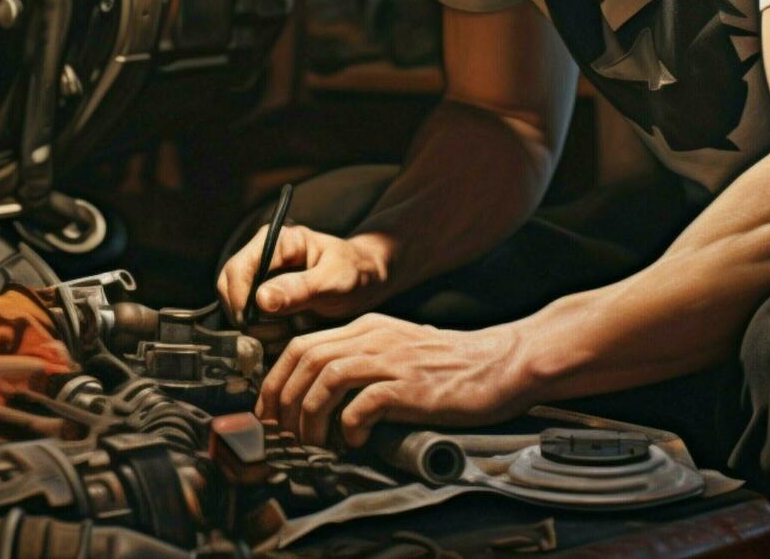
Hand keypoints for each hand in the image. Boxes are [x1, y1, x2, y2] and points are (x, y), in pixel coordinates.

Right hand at [218, 225, 391, 322]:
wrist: (369, 281)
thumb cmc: (355, 272)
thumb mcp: (334, 280)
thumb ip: (300, 288)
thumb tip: (261, 300)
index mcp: (277, 242)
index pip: (237, 269)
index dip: (238, 298)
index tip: (251, 323)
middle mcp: (263, 257)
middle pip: (229, 288)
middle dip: (245, 315)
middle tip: (270, 334)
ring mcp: (263, 278)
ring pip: (238, 305)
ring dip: (254, 326)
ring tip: (283, 334)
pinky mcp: (267, 297)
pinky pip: (250, 317)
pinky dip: (262, 331)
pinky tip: (282, 336)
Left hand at [257, 313, 536, 447]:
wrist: (499, 363)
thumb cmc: (450, 365)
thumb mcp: (397, 347)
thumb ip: (364, 358)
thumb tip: (324, 392)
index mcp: (366, 327)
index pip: (301, 345)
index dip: (276, 379)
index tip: (270, 410)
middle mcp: (372, 337)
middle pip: (305, 359)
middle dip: (283, 399)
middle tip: (282, 432)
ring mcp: (390, 359)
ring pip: (325, 380)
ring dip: (310, 416)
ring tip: (314, 441)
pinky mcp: (408, 385)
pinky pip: (361, 404)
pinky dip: (347, 427)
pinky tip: (352, 442)